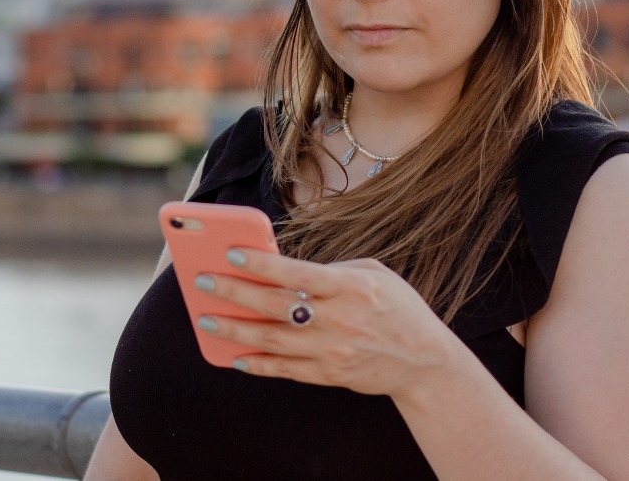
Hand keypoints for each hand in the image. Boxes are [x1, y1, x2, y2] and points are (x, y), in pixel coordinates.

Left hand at [194, 249, 459, 398]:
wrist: (425, 361)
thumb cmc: (397, 307)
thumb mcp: (374, 273)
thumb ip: (332, 270)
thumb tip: (284, 270)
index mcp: (352, 286)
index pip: (298, 273)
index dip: (262, 263)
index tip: (231, 252)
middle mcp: (340, 319)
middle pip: (276, 306)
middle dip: (235, 292)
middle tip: (203, 282)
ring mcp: (333, 350)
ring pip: (273, 340)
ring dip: (236, 330)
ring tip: (207, 319)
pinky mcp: (329, 375)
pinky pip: (284, 370)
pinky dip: (257, 364)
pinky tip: (234, 355)